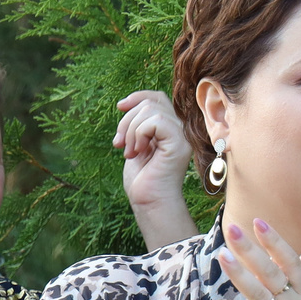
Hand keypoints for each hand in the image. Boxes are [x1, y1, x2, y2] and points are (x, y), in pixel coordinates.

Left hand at [112, 89, 190, 209]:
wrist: (148, 202)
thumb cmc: (141, 180)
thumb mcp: (134, 145)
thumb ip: (136, 125)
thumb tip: (125, 104)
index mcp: (169, 128)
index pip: (157, 98)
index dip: (137, 97)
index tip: (119, 107)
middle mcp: (179, 129)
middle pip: (150, 103)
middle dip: (126, 121)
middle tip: (119, 144)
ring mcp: (181, 135)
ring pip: (150, 110)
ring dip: (131, 131)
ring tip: (129, 152)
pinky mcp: (179, 143)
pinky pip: (155, 121)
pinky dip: (139, 134)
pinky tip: (137, 152)